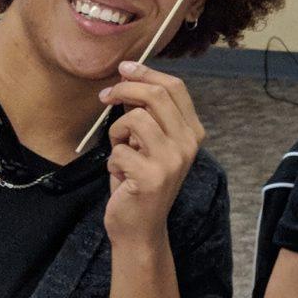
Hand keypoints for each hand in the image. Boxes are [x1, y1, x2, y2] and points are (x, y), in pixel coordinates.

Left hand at [99, 60, 204, 244]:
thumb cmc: (139, 182)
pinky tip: (119, 175)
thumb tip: (129, 80)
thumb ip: (147, 115)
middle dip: (125, 90)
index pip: (176, 88)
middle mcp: (188, 144)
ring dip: (116, 132)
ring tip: (119, 150)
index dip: (147, 73)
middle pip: (156, 96)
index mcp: (192, 132)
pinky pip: (119, 150)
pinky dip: (111, 160)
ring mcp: (172, 161)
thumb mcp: (148, 143)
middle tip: (105, 96)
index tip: (124, 68)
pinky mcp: (152, 177)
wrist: (139, 228)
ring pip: (135, 119)